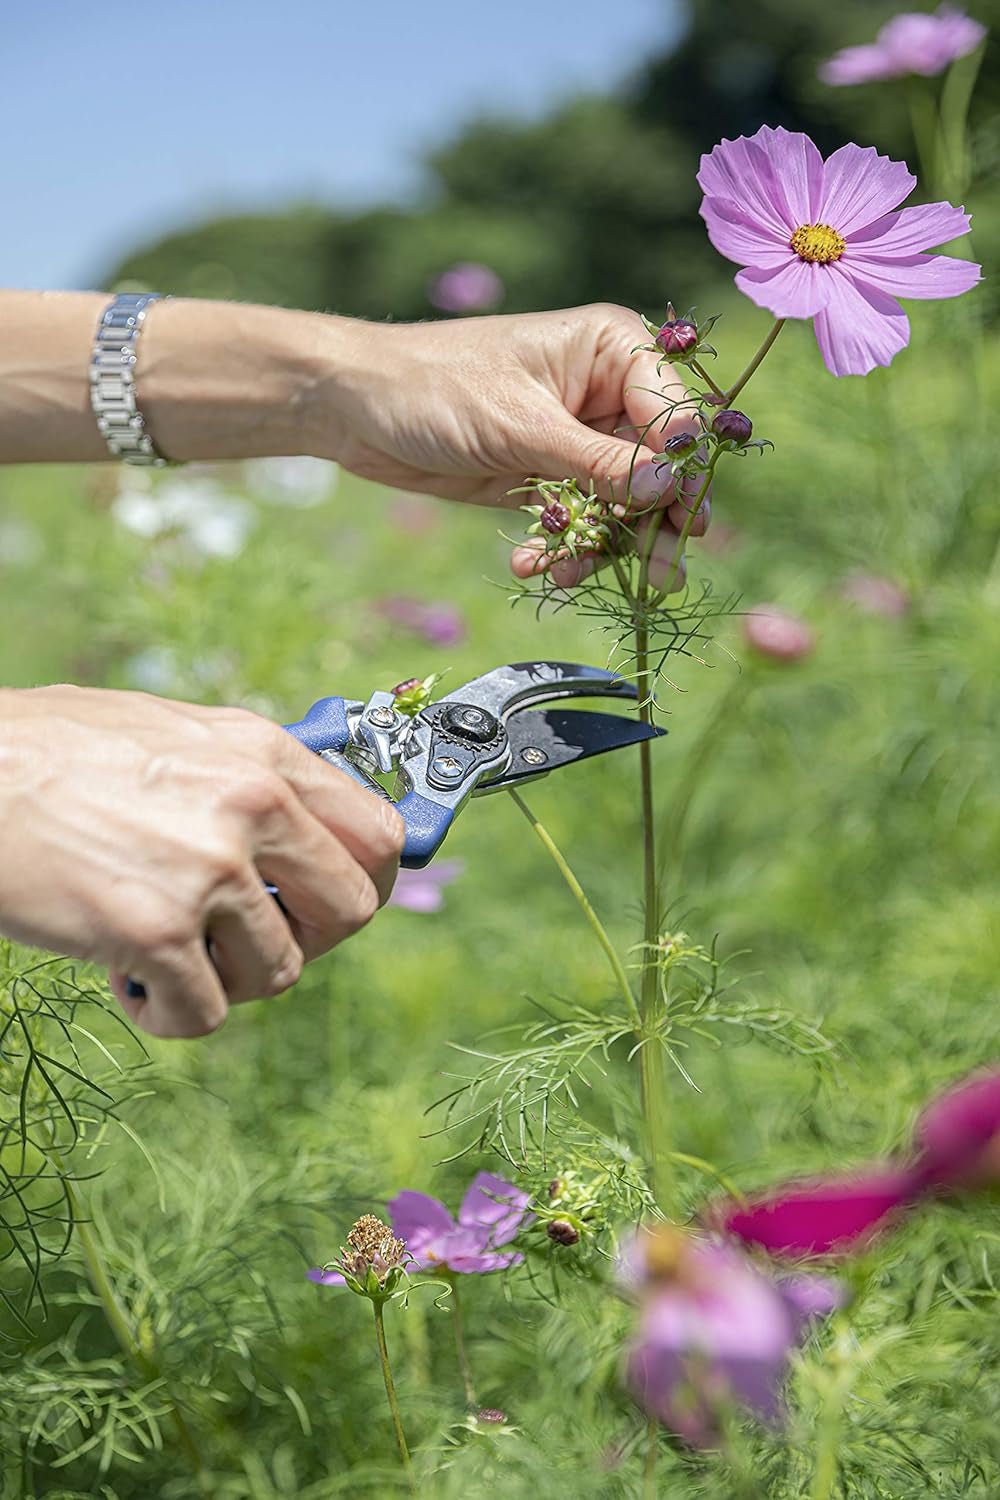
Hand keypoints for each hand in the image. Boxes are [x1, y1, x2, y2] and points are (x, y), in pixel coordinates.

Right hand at [0, 686, 403, 1037]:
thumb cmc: (54, 751)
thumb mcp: (175, 733)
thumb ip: (248, 776)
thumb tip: (308, 826)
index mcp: (264, 753)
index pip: (376, 834)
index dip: (368, 881)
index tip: (332, 906)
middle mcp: (253, 805)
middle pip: (350, 910)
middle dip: (306, 940)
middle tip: (249, 941)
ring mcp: (209, 870)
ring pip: (277, 973)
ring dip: (227, 980)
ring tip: (170, 955)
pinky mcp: (156, 931)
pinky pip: (204, 1014)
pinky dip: (170, 1014)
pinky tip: (132, 984)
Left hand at [319, 303, 710, 591]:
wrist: (358, 408)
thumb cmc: (436, 388)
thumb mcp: (521, 426)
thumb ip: (597, 461)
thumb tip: (667, 489)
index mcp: (612, 350)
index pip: (677, 414)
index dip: (684, 470)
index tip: (680, 521)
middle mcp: (605, 392)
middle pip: (659, 468)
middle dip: (654, 524)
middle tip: (661, 579)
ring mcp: (578, 438)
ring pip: (622, 505)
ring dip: (604, 547)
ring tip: (571, 576)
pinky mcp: (548, 475)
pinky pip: (580, 521)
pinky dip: (564, 547)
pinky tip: (533, 565)